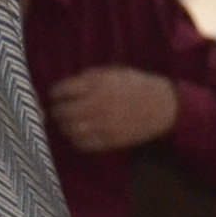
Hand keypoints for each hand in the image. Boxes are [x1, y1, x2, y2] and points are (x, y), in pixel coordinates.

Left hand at [47, 66, 182, 153]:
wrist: (162, 105)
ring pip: (70, 130)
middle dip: (56, 111)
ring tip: (66, 124)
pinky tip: (77, 135)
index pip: (62, 91)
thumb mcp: (112, 72)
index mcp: (96, 85)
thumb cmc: (136, 84)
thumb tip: (67, 86)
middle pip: (63, 112)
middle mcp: (96, 105)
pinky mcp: (109, 140)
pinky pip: (83, 144)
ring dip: (64, 127)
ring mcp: (102, 125)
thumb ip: (89, 77)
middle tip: (57, 111)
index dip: (54, 94)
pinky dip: (75, 140)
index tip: (54, 96)